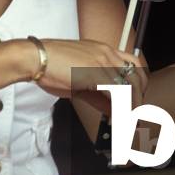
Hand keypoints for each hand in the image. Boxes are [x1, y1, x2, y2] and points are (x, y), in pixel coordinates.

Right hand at [25, 38, 148, 113]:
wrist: (35, 58)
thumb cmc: (51, 66)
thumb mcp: (79, 80)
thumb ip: (98, 95)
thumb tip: (112, 109)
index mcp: (103, 51)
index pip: (134, 65)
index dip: (139, 85)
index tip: (138, 101)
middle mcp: (106, 54)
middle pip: (136, 76)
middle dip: (139, 100)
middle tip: (136, 117)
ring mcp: (101, 62)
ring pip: (128, 86)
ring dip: (132, 108)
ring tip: (128, 123)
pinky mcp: (94, 73)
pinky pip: (116, 93)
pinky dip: (120, 109)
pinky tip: (118, 119)